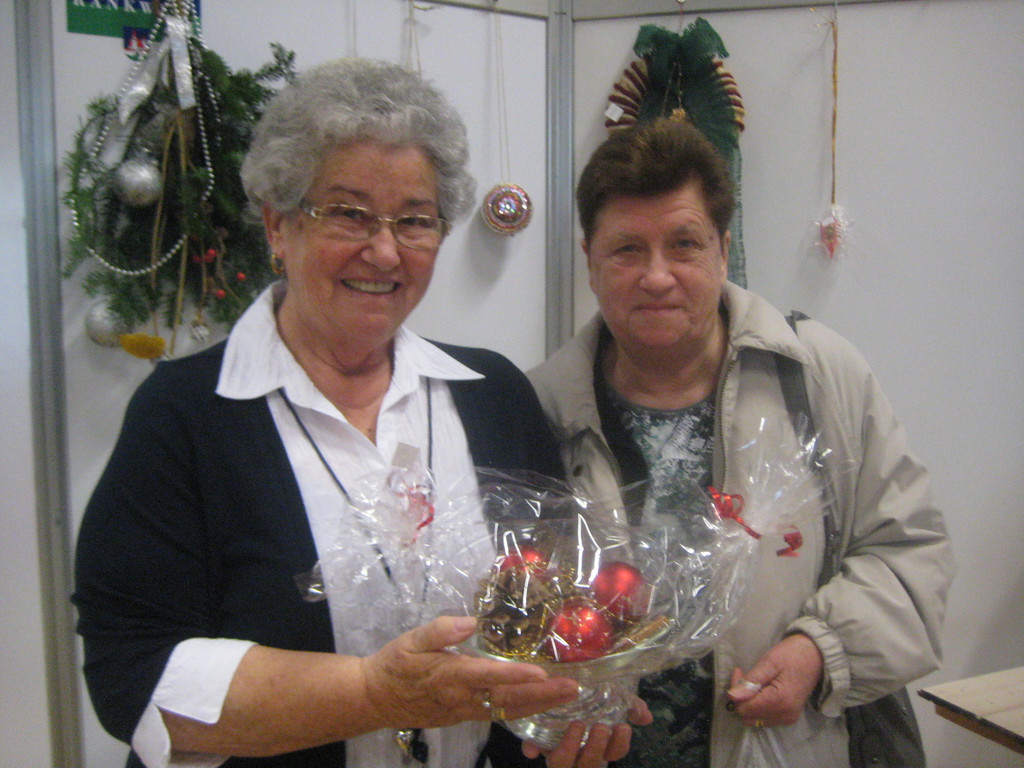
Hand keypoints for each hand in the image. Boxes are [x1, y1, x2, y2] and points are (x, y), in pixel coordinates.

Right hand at [361, 616, 579, 728]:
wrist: (376, 698)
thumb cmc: (394, 664)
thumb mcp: (410, 640)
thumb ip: (440, 630)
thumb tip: (471, 621)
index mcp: (449, 676)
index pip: (489, 676)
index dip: (516, 676)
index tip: (542, 673)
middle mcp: (461, 698)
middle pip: (507, 700)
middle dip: (542, 695)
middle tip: (572, 688)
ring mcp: (465, 711)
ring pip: (507, 711)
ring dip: (539, 704)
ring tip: (567, 696)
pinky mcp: (465, 717)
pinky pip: (498, 716)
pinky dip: (523, 711)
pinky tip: (539, 704)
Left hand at [520, 696, 652, 767]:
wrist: (558, 687)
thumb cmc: (589, 699)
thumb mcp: (609, 700)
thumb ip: (630, 707)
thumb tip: (647, 716)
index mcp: (598, 745)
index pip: (613, 754)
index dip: (619, 746)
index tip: (622, 727)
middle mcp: (578, 753)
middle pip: (588, 765)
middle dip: (596, 749)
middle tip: (601, 727)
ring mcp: (558, 750)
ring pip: (561, 764)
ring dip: (569, 748)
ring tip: (577, 725)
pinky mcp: (539, 742)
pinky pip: (535, 750)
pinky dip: (533, 748)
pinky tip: (533, 746)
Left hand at [726, 633, 823, 726]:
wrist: (816, 656)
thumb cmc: (792, 655)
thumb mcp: (770, 662)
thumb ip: (751, 680)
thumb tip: (732, 696)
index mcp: (780, 701)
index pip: (744, 708)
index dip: (736, 692)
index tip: (739, 671)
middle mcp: (785, 715)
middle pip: (748, 717)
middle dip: (741, 699)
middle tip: (745, 676)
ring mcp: (788, 718)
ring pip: (755, 720)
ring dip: (749, 703)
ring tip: (755, 682)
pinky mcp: (789, 717)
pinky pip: (765, 718)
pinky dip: (759, 706)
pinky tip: (763, 690)